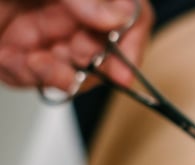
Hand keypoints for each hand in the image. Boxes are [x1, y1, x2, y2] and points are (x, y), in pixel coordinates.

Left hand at [0, 0, 153, 89]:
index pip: (129, 15)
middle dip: (89, 61)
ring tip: (36, 63)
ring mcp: (39, 28)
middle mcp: (66, 9)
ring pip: (68, 68)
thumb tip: (118, 16)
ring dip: (56, 74)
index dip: (133, 43)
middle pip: (102, 47)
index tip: (124, 69)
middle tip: (72, 57)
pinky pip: (31, 76)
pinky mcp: (11, 51)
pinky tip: (13, 61)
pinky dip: (25, 75)